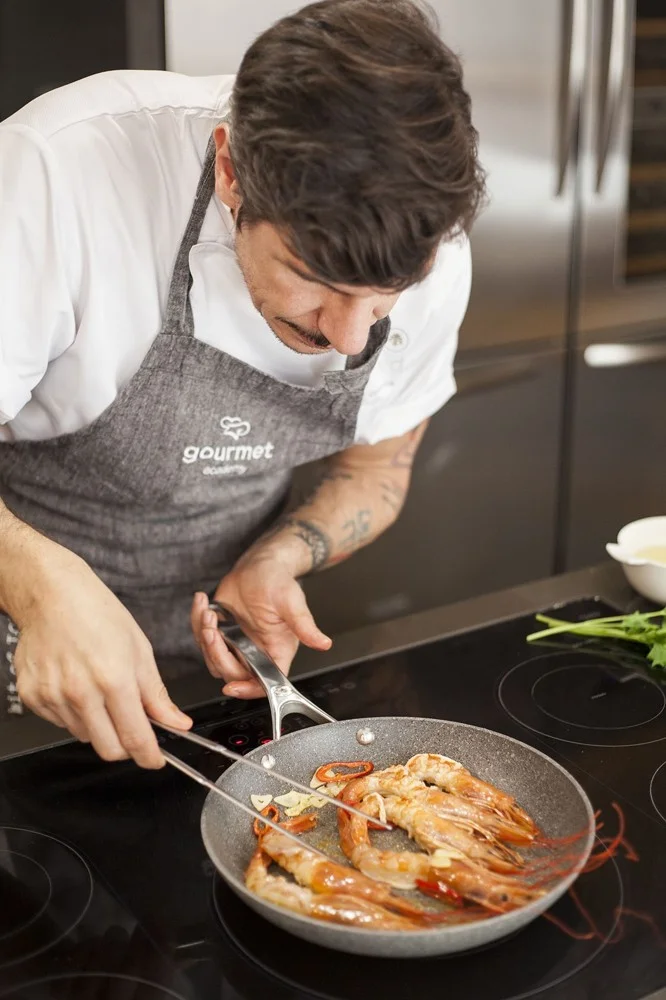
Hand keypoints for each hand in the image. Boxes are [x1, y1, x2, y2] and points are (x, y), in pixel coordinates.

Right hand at [14, 548, 191, 767]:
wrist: (51, 594)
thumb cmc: (97, 613)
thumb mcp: (139, 649)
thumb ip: (156, 694)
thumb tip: (176, 722)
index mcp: (113, 678)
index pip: (135, 737)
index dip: (150, 756)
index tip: (156, 760)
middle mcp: (80, 692)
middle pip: (109, 749)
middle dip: (127, 746)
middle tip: (133, 728)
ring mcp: (52, 696)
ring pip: (84, 736)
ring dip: (100, 726)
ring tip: (100, 691)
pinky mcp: (33, 697)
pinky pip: (61, 723)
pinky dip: (75, 714)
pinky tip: (78, 686)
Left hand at [191, 552, 331, 698]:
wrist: (261, 564)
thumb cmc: (279, 582)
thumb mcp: (292, 603)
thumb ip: (305, 626)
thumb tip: (324, 643)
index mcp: (277, 651)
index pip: (264, 682)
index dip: (247, 689)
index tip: (232, 687)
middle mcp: (256, 651)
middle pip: (232, 672)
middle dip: (217, 653)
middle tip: (212, 631)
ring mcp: (236, 642)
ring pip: (213, 658)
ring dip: (204, 638)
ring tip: (209, 613)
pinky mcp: (221, 630)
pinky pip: (202, 638)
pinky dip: (197, 621)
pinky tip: (202, 603)